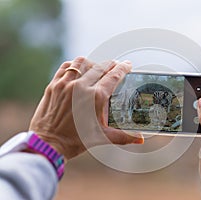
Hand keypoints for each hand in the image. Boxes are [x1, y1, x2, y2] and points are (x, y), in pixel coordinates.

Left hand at [29, 57, 143, 160]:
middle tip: (116, 68)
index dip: (123, 68)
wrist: (47, 145)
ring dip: (93, 63)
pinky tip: (78, 70)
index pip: (114, 75)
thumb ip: (124, 136)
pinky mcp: (54, 85)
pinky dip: (74, 65)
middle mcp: (81, 87)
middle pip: (101, 66)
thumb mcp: (102, 137)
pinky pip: (66, 67)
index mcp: (95, 98)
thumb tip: (140, 139)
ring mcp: (66, 84)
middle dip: (111, 65)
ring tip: (97, 69)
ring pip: (83, 62)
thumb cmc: (75, 142)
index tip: (128, 64)